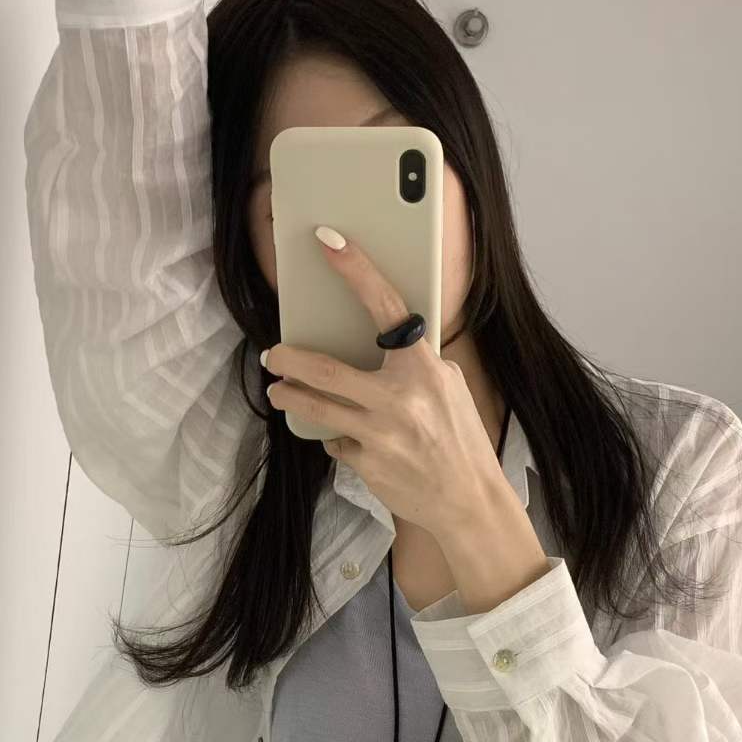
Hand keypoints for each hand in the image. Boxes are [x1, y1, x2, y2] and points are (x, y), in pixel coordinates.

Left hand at [261, 228, 511, 536]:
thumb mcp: (448, 387)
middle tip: (273, 354)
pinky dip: (339, 438)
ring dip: (290, 397)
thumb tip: (378, 341)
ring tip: (280, 391)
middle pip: (325, 370)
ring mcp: (380, 434)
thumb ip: (414, 363)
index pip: (384, 306)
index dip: (356, 270)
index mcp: (424, 368)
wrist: (469, 500)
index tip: (329, 241)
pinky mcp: (367, 464)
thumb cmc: (459, 437)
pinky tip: (354, 443)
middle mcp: (400, 398)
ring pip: (316, 407)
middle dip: (289, 359)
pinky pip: (336, 442)